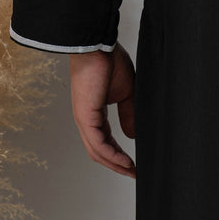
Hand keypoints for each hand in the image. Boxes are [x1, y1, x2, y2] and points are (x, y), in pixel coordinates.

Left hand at [68, 42, 135, 176]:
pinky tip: (124, 162)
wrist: (97, 45)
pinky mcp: (85, 117)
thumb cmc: (109, 61)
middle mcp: (86, 119)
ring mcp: (84, 119)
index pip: (106, 140)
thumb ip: (129, 114)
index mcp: (94, 113)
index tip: (135, 164)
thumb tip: (132, 135)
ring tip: (132, 172)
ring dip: (115, 164)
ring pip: (97, 151)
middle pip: (99, 151)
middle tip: (134, 174)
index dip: (120, 154)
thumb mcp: (126, 93)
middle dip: (117, 165)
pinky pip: (98, 144)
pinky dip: (112, 156)